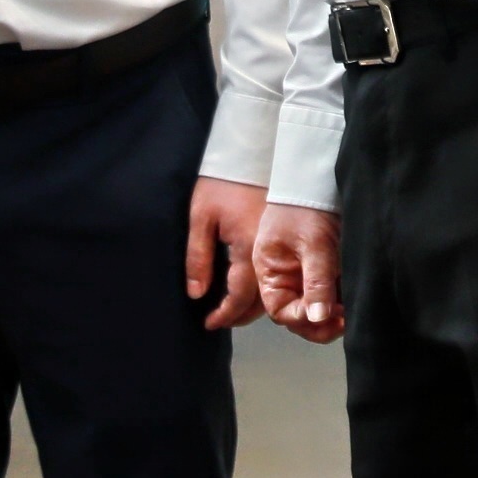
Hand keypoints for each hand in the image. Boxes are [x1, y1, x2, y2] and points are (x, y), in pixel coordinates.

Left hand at [184, 178, 266, 328]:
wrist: (249, 152)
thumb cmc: (220, 183)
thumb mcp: (200, 218)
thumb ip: (198, 258)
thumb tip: (197, 293)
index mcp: (248, 247)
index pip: (240, 295)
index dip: (225, 314)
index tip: (210, 324)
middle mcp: (269, 251)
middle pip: (261, 299)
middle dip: (241, 315)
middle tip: (220, 321)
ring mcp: (278, 245)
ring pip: (272, 288)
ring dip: (254, 305)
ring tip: (232, 311)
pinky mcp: (280, 237)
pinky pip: (277, 273)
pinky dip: (264, 288)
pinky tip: (249, 289)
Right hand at [253, 203, 345, 343]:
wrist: (320, 178)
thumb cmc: (307, 207)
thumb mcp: (314, 244)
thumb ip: (316, 281)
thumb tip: (318, 318)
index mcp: (270, 273)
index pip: (281, 311)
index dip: (302, 318)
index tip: (327, 315)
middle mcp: (286, 278)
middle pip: (300, 315)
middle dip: (321, 323)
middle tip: (345, 320)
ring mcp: (305, 275)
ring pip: (318, 308)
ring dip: (334, 315)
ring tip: (353, 310)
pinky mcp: (326, 270)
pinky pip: (332, 294)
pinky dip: (343, 300)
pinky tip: (355, 298)